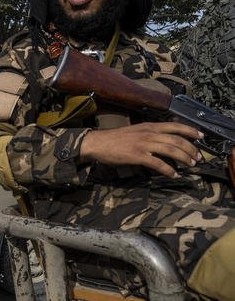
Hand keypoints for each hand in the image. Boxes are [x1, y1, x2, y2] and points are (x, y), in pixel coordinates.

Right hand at [79, 122, 203, 177]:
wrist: (98, 143)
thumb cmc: (115, 139)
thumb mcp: (135, 130)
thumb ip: (149, 133)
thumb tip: (162, 140)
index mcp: (149, 126)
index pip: (175, 126)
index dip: (190, 130)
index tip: (201, 136)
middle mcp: (149, 133)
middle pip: (177, 139)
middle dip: (190, 149)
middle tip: (198, 157)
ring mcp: (144, 144)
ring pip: (171, 150)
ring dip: (183, 158)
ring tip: (190, 165)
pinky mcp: (138, 156)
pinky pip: (158, 163)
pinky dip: (168, 170)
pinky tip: (173, 174)